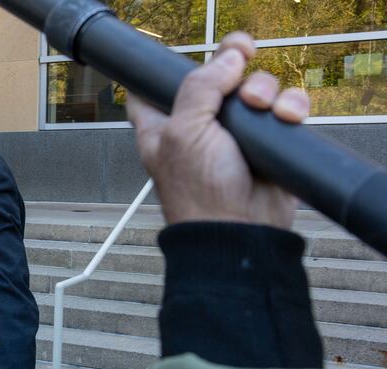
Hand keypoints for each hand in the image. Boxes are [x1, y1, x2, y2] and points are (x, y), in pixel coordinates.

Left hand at [126, 31, 310, 229]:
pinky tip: (285, 118)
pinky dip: (289, 107)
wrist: (240, 233)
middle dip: (234, 74)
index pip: (155, 89)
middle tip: (240, 90)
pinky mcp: (267, 145)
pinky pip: (284, 110)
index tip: (197, 65)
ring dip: (265, 91)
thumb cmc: (199, 195)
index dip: (171, 72)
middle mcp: (198, 128)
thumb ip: (199, 88)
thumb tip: (228, 60)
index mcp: (163, 126)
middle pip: (217, 79)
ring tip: (262, 109)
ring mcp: (235, 136)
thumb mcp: (183, 133)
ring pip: (256, 90)